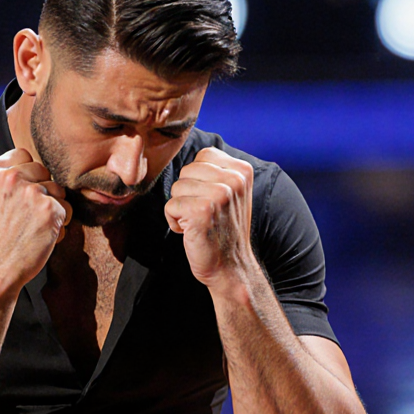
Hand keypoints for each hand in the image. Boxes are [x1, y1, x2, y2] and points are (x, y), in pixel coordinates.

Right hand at [0, 148, 71, 288]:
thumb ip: (4, 179)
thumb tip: (29, 168)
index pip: (22, 154)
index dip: (28, 173)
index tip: (23, 191)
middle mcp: (10, 177)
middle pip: (42, 169)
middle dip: (43, 189)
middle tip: (30, 214)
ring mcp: (30, 192)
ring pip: (57, 189)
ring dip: (54, 206)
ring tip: (36, 225)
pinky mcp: (49, 208)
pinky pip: (66, 209)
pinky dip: (60, 223)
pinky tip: (44, 235)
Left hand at [164, 147, 255, 289]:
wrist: (232, 267)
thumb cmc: (224, 229)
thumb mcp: (231, 192)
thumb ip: (216, 170)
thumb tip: (186, 145)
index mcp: (242, 170)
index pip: (203, 155)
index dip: (198, 179)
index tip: (212, 200)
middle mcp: (234, 179)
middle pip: (187, 171)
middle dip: (188, 194)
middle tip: (205, 214)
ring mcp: (219, 195)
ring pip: (177, 188)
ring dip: (181, 208)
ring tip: (199, 223)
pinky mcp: (202, 212)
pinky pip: (170, 206)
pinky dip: (175, 222)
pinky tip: (192, 232)